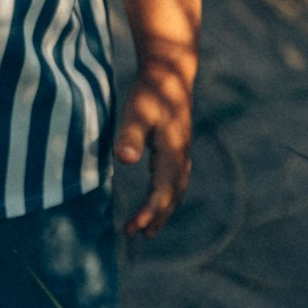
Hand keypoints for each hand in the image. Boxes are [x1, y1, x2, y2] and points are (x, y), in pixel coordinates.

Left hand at [113, 64, 192, 237]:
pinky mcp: (177, 147)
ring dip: (163, 210)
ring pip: (176, 190)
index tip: (133, 229)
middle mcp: (181, 156)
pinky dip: (167, 196)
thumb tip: (124, 159)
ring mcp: (182, 152)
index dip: (148, 213)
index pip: (161, 192)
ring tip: (147, 229)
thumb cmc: (150, 91)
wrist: (170, 71)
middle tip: (137, 236)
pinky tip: (155, 199)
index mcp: (173, 152)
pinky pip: (175, 180)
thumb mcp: (136, 112)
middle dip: (156, 217)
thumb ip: (130, 135)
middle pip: (172, 196)